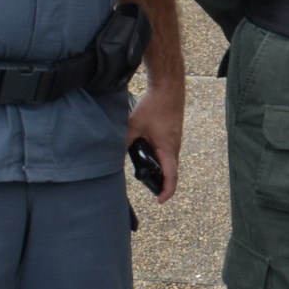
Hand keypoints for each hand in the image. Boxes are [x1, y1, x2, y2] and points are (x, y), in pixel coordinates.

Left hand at [127, 79, 184, 205]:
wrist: (168, 88)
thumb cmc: (154, 105)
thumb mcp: (134, 125)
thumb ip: (125, 141)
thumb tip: (113, 154)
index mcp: (167, 148)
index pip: (171, 176)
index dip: (167, 191)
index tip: (159, 200)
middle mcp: (175, 147)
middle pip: (172, 172)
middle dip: (164, 184)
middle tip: (153, 192)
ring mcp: (176, 140)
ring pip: (172, 162)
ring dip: (164, 172)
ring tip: (150, 177)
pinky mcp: (173, 134)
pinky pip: (170, 153)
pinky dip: (163, 161)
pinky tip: (150, 156)